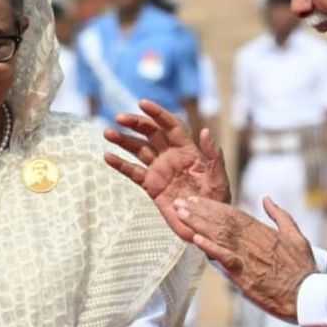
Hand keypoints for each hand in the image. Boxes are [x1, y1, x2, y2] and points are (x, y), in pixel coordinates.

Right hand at [104, 99, 231, 240]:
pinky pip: (133, 172)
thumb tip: (205, 131)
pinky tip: (108, 157)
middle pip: (151, 133)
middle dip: (136, 123)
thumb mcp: (219, 178)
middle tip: (119, 117)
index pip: (171, 126)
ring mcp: (160, 170)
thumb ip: (212, 156)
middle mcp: (172, 156)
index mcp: (189, 150)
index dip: (157, 113)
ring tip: (108, 133)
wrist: (206, 224)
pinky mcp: (151, 185)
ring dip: (123, 140)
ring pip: (139, 149)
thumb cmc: (218, 200)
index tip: (142, 103)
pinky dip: (121, 165)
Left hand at [175, 195, 314, 319]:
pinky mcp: (245, 274)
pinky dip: (211, 248)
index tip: (197, 200)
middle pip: (222, 221)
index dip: (213, 206)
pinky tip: (196, 239)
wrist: (306, 294)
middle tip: (180, 202)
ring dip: (198, 224)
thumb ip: (280, 215)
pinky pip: (225, 258)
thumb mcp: (296, 235)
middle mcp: (253, 241)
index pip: (233, 214)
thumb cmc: (302, 268)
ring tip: (181, 214)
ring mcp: (248, 257)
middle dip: (199, 211)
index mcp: (264, 231)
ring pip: (219, 235)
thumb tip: (266, 199)